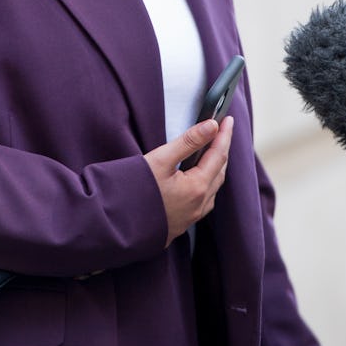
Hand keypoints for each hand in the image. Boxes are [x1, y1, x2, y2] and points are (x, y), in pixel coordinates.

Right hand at [143, 117, 233, 246]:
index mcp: (197, 187)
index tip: (228, 119)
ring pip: (213, 188)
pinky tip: (200, 179)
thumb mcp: (160, 160)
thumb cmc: (135, 191)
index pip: (218, 155)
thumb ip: (188, 141)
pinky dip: (207, 183)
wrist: (117, 225)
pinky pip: (204, 200)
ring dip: (216, 168)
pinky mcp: (183, 223)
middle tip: (222, 131)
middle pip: (219, 171)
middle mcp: (199, 204)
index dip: (224, 135)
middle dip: (222, 150)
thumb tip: (211, 126)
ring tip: (213, 151)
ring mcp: (192, 216)